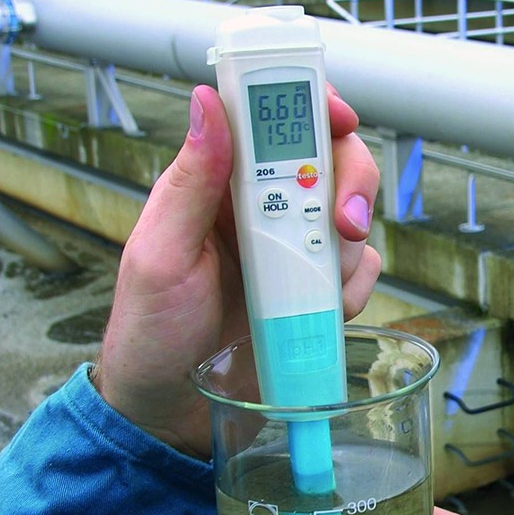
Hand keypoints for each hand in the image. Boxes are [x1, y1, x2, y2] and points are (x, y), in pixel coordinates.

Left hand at [93, 84, 380, 459]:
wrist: (173, 413)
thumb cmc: (152, 334)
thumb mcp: (160, 255)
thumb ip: (191, 180)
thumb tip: (206, 101)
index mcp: (219, 184)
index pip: (271, 119)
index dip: (312, 104)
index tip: (340, 116)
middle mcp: (261, 207)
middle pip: (331, 159)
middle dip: (349, 183)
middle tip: (344, 222)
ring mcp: (294, 248)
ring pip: (353, 214)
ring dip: (349, 246)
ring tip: (318, 284)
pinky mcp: (316, 288)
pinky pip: (361, 268)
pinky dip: (354, 287)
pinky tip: (325, 309)